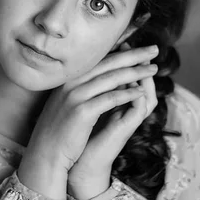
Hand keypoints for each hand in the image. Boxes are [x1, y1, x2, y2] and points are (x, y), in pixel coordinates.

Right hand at [22, 42, 158, 173]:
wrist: (45, 153)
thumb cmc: (59, 130)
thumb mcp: (65, 102)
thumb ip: (79, 88)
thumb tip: (99, 78)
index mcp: (68, 78)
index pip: (99, 59)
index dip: (121, 51)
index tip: (139, 47)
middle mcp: (71, 83)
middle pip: (109, 63)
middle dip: (134, 55)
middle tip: (154, 50)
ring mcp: (75, 96)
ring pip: (112, 78)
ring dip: (136, 72)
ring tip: (153, 69)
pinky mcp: (82, 111)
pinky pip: (110, 98)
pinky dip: (127, 94)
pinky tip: (141, 91)